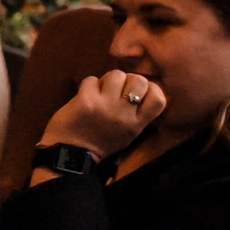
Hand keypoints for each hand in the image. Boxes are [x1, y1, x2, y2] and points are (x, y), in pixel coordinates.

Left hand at [39, 70, 166, 158]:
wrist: (70, 155)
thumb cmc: (99, 143)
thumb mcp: (127, 134)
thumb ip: (137, 114)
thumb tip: (142, 86)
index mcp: (136, 125)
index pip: (158, 98)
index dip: (151, 88)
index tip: (139, 91)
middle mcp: (124, 115)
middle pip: (139, 80)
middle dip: (128, 79)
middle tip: (117, 89)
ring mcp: (105, 106)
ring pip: (116, 75)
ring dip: (107, 80)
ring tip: (100, 92)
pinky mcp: (86, 101)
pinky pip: (92, 79)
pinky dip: (88, 85)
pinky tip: (85, 96)